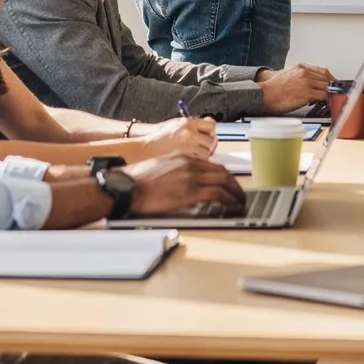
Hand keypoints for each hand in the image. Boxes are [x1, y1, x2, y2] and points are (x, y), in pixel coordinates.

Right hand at [124, 154, 244, 217]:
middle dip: (234, 184)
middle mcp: (189, 164)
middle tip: (239, 194)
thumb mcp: (158, 169)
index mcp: (182, 157)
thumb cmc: (134, 182)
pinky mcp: (189, 193)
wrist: (124, 187)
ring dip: (235, 193)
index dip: (224, 175)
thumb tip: (183, 184)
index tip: (228, 183)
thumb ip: (174, 172)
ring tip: (239, 202)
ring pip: (224, 181)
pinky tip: (232, 206)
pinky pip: (217, 194)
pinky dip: (229, 200)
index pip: (211, 165)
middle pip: (222, 171)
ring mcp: (190, 177)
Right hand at [137, 116, 217, 159]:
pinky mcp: (187, 157)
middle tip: (204, 148)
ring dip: (204, 153)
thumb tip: (208, 126)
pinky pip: (200, 160)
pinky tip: (191, 160)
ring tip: (195, 154)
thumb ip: (192, 126)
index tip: (209, 135)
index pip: (211, 125)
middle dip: (209, 144)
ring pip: (207, 151)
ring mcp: (188, 145)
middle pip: (211, 139)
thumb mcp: (176, 125)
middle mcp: (189, 133)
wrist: (147, 148)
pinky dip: (199, 161)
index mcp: (187, 123)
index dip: (211, 131)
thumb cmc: (158, 138)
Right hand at [257, 63, 333, 111]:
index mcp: (300, 67)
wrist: (264, 95)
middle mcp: (305, 73)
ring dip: (330, 94)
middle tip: (335, 93)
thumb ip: (298, 76)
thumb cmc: (271, 88)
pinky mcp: (307, 94)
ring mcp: (307, 83)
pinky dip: (328, 100)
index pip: (322, 70)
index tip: (333, 83)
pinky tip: (327, 103)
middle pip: (326, 78)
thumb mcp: (286, 74)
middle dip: (332, 86)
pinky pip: (324, 96)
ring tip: (332, 99)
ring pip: (327, 87)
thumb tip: (308, 83)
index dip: (330, 78)